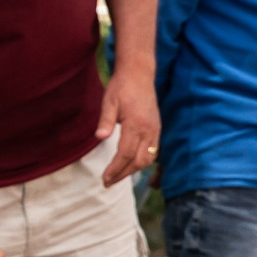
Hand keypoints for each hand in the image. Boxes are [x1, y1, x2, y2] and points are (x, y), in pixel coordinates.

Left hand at [95, 67, 160, 186]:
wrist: (139, 74)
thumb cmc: (121, 87)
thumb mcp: (109, 101)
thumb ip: (105, 121)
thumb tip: (99, 138)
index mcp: (136, 124)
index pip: (125, 154)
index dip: (115, 169)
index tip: (105, 179)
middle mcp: (149, 130)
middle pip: (138, 161)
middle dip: (123, 174)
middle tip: (107, 182)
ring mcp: (155, 130)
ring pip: (147, 158)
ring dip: (132, 170)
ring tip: (117, 176)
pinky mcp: (157, 128)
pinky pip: (152, 151)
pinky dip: (141, 161)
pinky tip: (129, 164)